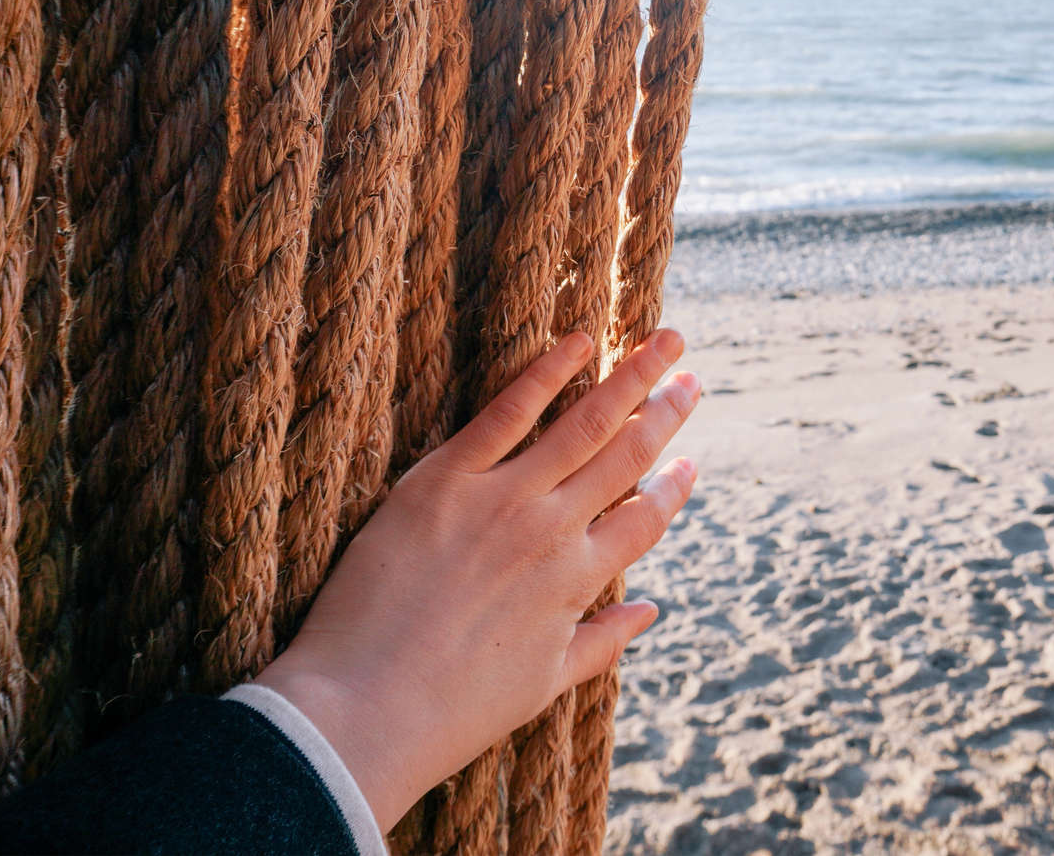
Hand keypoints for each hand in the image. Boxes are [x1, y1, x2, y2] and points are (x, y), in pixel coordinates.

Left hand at [252, 328, 701, 830]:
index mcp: (578, 583)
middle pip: (625, 457)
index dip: (671, 488)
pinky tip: (578, 341)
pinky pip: (505, 413)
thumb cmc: (450, 711)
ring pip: (584, 424)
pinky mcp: (443, 481)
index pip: (644, 520)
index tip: (688, 462)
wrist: (362, 712)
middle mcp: (552, 533)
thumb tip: (650, 609)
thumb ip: (602, 640)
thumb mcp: (542, 684)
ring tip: (664, 341)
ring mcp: (500, 501)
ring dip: (631, 378)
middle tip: (691, 376)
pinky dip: (547, 373)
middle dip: (665, 412)